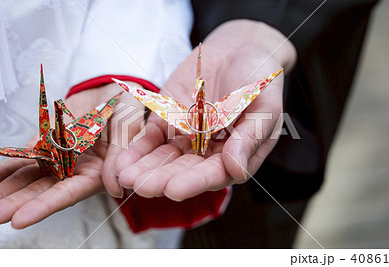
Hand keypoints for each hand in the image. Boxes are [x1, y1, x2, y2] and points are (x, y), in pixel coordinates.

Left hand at [0, 83, 143, 228]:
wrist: (113, 88)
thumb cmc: (127, 107)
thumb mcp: (128, 126)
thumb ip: (121, 155)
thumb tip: (115, 187)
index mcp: (99, 172)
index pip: (69, 193)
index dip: (45, 206)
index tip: (19, 220)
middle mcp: (77, 170)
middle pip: (42, 191)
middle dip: (14, 205)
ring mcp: (60, 158)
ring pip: (29, 178)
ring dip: (4, 192)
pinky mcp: (48, 144)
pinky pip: (25, 158)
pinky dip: (6, 168)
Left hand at [113, 20, 296, 200]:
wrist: (239, 49)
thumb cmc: (260, 79)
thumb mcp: (265, 105)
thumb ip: (250, 137)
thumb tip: (236, 169)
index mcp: (236, 155)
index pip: (214, 173)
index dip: (194, 182)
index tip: (174, 189)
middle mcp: (208, 152)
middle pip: (184, 170)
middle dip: (162, 179)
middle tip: (143, 187)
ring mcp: (186, 137)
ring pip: (163, 158)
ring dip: (145, 169)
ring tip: (127, 177)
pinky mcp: (168, 121)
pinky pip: (150, 138)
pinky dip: (136, 150)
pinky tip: (122, 162)